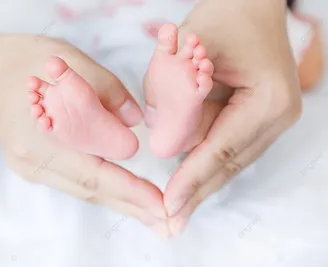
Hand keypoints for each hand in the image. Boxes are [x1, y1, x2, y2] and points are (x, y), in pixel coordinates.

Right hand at [0, 34, 169, 234]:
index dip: (131, 191)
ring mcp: (31, 167)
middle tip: (168, 223)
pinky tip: (123, 194)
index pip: (95, 174)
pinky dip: (103, 188)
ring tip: (152, 213)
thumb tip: (135, 124)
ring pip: (84, 190)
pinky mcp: (33, 165)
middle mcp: (34, 162)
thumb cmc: (28, 61)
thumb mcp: (72, 63)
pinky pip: (75, 181)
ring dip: (121, 201)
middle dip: (133, 206)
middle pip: (91, 191)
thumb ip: (108, 92)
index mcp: (41, 139)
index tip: (162, 206)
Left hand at [163, 0, 301, 234]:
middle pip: (228, 164)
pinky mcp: (260, 118)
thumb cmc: (226, 15)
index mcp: (267, 100)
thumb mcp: (192, 48)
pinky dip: (206, 163)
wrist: (252, 4)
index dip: (193, 179)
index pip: (221, 149)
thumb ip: (174, 94)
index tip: (170, 205)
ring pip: (229, 160)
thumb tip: (161, 146)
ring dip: (201, 181)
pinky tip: (190, 182)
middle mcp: (276, 117)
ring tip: (179, 209)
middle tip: (172, 221)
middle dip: (197, 191)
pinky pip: (228, 147)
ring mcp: (271, 120)